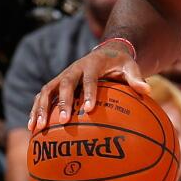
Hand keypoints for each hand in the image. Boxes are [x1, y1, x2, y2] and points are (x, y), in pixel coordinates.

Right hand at [27, 41, 148, 132]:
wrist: (105, 53)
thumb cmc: (119, 63)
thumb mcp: (130, 67)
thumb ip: (136, 78)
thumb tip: (148, 91)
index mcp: (92, 64)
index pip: (89, 79)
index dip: (88, 92)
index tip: (88, 109)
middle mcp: (73, 69)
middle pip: (65, 84)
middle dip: (62, 102)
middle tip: (63, 120)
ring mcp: (62, 76)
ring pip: (47, 91)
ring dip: (41, 108)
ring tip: (38, 128)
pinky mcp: (55, 84)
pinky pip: (42, 97)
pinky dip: (35, 110)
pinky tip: (32, 128)